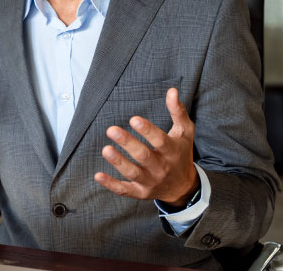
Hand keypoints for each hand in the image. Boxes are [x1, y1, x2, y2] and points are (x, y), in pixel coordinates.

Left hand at [94, 87, 198, 205]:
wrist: (183, 187)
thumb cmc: (181, 153)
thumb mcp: (185, 132)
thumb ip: (178, 112)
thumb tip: (172, 91)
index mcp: (172, 151)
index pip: (160, 141)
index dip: (147, 131)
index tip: (133, 119)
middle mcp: (162, 167)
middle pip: (144, 156)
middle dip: (128, 143)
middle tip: (111, 129)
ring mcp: (150, 181)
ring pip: (133, 172)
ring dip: (118, 162)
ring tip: (106, 149)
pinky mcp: (140, 192)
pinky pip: (125, 190)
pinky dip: (112, 185)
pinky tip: (98, 175)